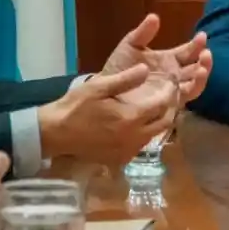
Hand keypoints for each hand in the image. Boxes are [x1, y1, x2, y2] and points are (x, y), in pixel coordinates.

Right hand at [38, 64, 175, 161]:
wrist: (57, 134)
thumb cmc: (76, 107)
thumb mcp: (98, 87)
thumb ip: (125, 79)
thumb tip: (146, 70)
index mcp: (131, 118)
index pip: (161, 105)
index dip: (169, 92)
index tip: (172, 82)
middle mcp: (134, 137)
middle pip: (164, 123)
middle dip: (169, 108)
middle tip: (167, 95)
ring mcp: (128, 151)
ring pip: (154, 135)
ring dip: (158, 121)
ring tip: (154, 107)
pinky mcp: (121, 159)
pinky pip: (141, 145)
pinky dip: (145, 133)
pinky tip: (137, 123)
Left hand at [99, 13, 212, 102]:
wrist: (107, 90)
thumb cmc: (119, 67)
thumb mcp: (130, 46)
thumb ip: (142, 33)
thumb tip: (154, 16)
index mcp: (169, 60)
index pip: (188, 51)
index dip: (197, 44)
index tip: (201, 36)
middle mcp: (175, 76)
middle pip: (197, 69)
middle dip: (204, 61)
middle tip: (206, 53)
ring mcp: (172, 91)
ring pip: (194, 86)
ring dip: (201, 77)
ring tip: (201, 69)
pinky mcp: (166, 105)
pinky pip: (181, 100)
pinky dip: (188, 92)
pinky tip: (187, 85)